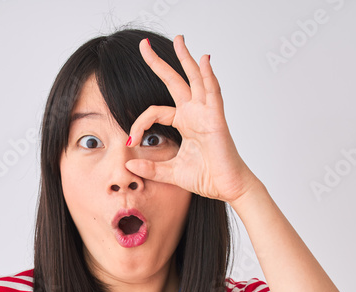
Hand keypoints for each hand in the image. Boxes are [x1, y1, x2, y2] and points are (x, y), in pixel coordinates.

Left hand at [125, 34, 260, 203]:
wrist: (226, 187)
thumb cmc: (206, 177)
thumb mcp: (170, 172)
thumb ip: (151, 168)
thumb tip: (129, 164)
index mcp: (184, 122)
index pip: (155, 112)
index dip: (140, 123)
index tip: (130, 140)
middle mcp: (195, 113)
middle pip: (175, 81)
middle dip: (159, 63)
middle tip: (144, 45)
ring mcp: (206, 113)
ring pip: (195, 79)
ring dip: (186, 59)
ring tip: (179, 40)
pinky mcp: (216, 119)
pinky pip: (212, 93)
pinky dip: (208, 76)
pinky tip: (204, 60)